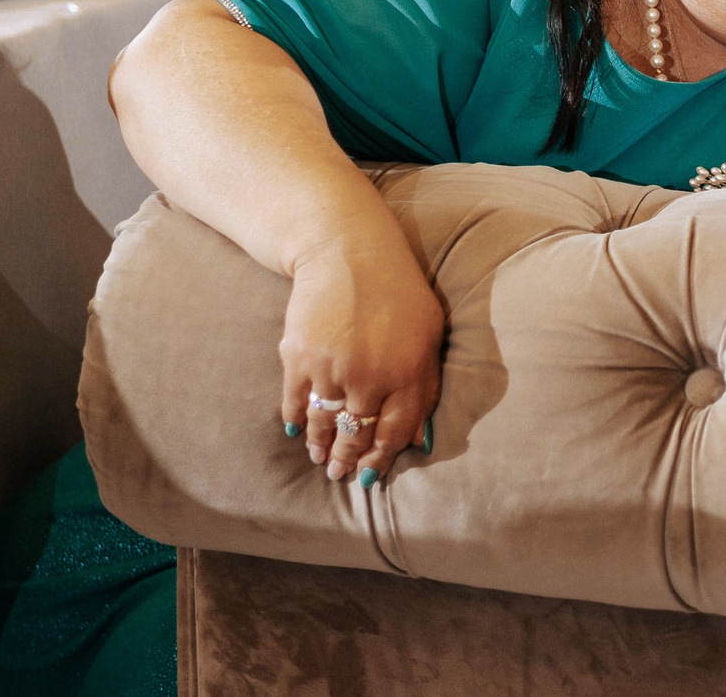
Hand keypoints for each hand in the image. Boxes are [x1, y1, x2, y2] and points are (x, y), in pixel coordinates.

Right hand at [279, 240, 444, 486]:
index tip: (370, 473)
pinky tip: (298, 431)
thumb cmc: (398, 292)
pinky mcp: (299, 358)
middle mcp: (371, 377)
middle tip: (339, 473)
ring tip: (319, 459)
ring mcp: (332, 369)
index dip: (380, 459)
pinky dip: (296, 421)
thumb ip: (426, 388)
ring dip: (321, 447)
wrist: (348, 252)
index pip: (394, 434)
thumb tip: (418, 439)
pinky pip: (295, 403)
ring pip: (324, 424)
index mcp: (409, 373)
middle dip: (347, 460)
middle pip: (357, 435)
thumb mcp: (430, 334)